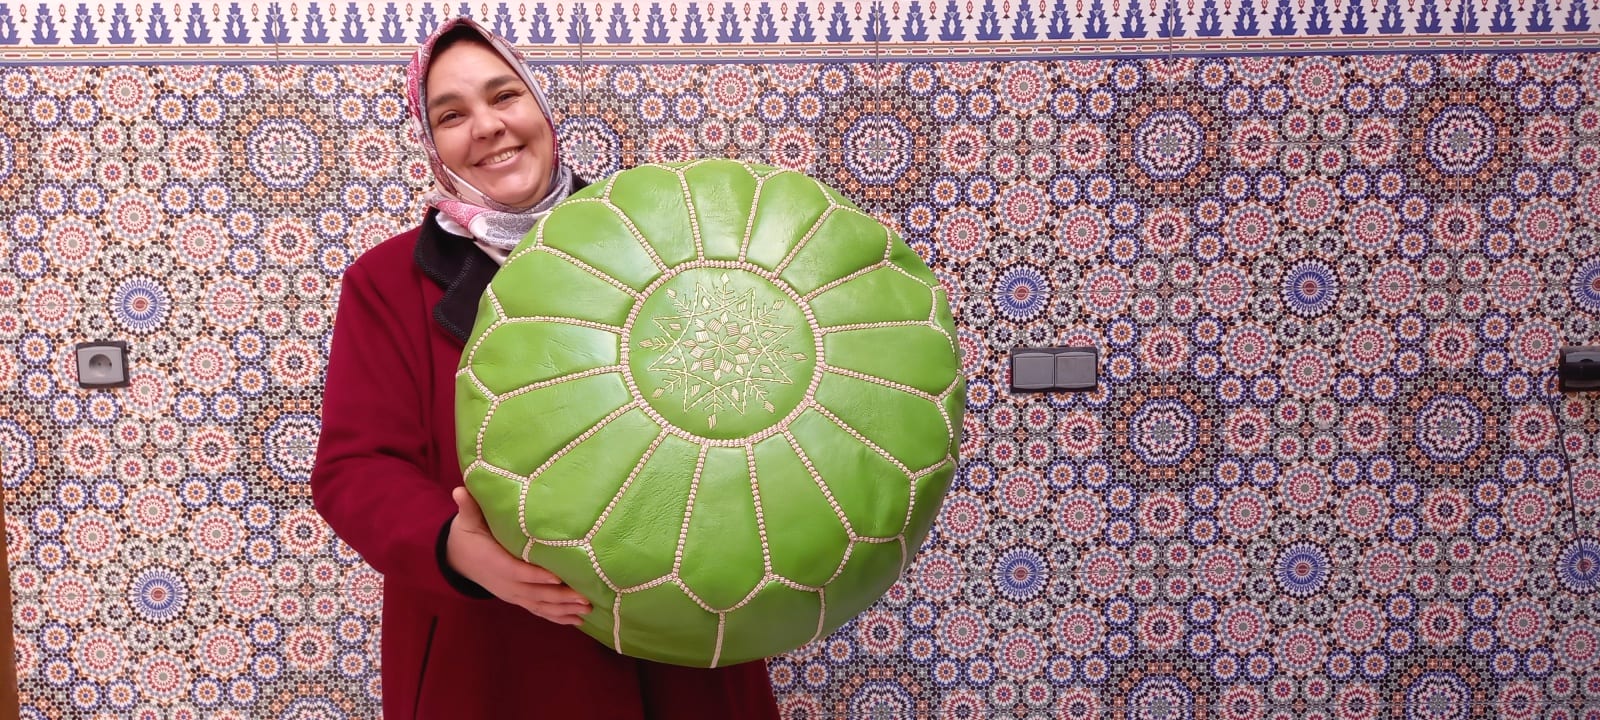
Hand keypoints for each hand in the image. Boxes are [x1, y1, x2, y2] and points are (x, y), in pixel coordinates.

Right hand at [446, 487, 591, 625]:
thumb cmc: (468, 535)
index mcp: (494, 562)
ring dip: (564, 609)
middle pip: (534, 593)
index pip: (516, 571)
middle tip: (585, 598)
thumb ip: (468, 507)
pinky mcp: (517, 598)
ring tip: (587, 610)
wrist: (458, 558)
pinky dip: (557, 617)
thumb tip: (460, 490)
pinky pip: (538, 610)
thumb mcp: (466, 520)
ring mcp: (512, 594)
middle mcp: (505, 583)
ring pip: (539, 605)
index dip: (536, 576)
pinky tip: (576, 621)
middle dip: (560, 597)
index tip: (557, 577)